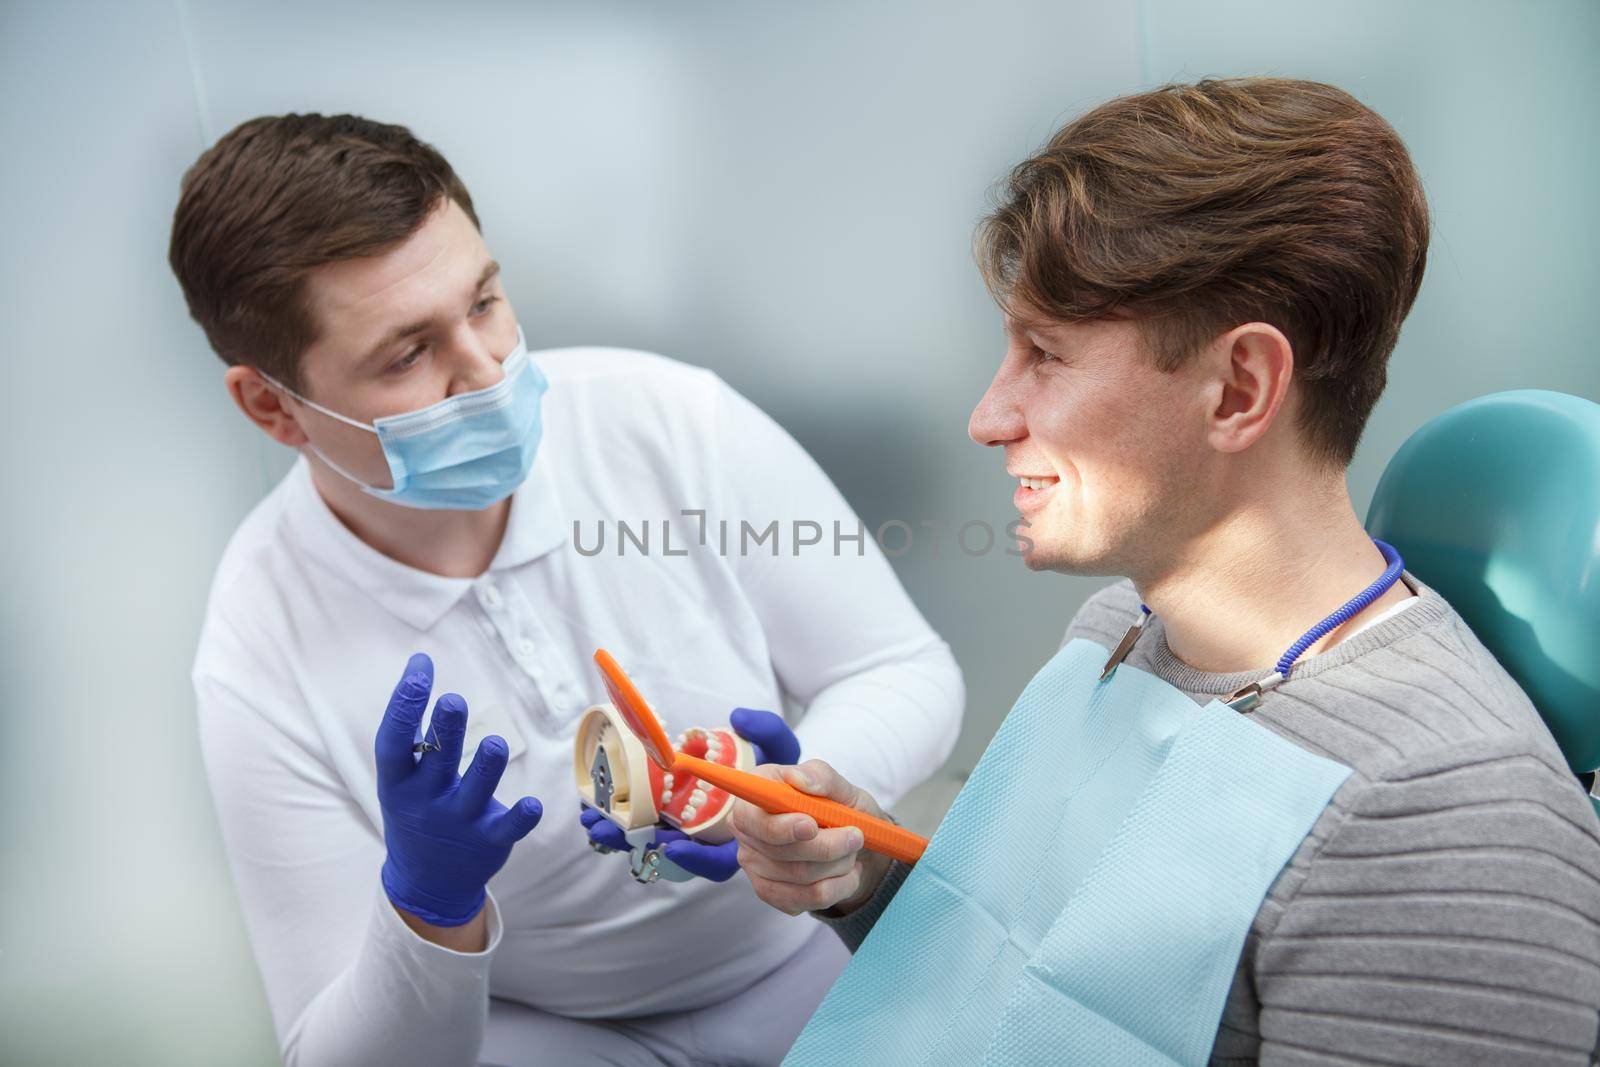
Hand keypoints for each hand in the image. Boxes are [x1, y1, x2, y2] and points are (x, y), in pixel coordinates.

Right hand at [376, 653, 543, 926]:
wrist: (427, 883)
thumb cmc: (416, 810)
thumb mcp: (401, 778)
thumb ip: (412, 729)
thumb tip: (419, 665)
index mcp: (398, 783)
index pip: (393, 740)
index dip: (404, 703)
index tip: (421, 667)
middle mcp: (426, 801)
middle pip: (438, 759)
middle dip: (446, 729)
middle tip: (454, 701)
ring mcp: (459, 822)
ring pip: (477, 788)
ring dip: (487, 765)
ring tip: (494, 743)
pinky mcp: (490, 839)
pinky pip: (509, 827)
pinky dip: (522, 817)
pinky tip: (533, 804)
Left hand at [580, 706, 799, 881]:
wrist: (785, 780)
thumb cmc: (785, 769)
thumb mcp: (785, 749)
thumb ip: (769, 731)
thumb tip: (737, 717)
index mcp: (745, 836)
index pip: (720, 861)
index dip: (697, 858)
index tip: (673, 846)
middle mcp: (715, 841)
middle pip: (675, 854)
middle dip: (637, 844)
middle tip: (605, 830)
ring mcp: (696, 832)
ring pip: (656, 841)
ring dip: (621, 832)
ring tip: (591, 816)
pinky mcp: (680, 819)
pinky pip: (650, 824)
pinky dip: (624, 817)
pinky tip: (598, 806)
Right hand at [728, 759, 891, 915]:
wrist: (852, 844)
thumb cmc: (839, 808)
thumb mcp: (840, 786)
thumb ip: (820, 776)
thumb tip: (798, 779)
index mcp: (756, 796)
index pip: (751, 818)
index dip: (781, 826)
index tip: (811, 826)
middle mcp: (747, 832)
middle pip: (781, 852)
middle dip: (828, 846)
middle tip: (857, 836)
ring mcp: (755, 866)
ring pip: (800, 877)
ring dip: (838, 865)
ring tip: (851, 852)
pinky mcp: (771, 893)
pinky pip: (808, 899)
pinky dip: (839, 887)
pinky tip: (846, 873)